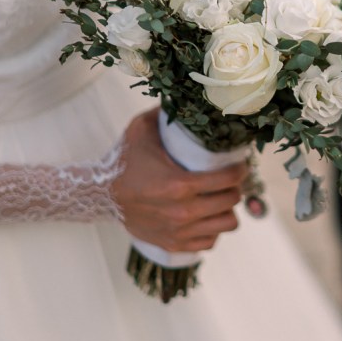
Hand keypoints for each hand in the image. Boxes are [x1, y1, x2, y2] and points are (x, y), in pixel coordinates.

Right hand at [112, 109, 245, 252]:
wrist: (101, 195)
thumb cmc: (124, 162)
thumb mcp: (141, 129)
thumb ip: (165, 112)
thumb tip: (186, 96)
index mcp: (180, 184)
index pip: (228, 179)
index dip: (240, 170)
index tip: (240, 164)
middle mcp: (183, 211)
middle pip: (231, 201)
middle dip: (235, 188)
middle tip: (230, 180)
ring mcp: (180, 231)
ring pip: (227, 223)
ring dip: (227, 210)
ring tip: (221, 199)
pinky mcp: (174, 244)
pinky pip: (210, 241)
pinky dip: (212, 229)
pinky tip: (208, 217)